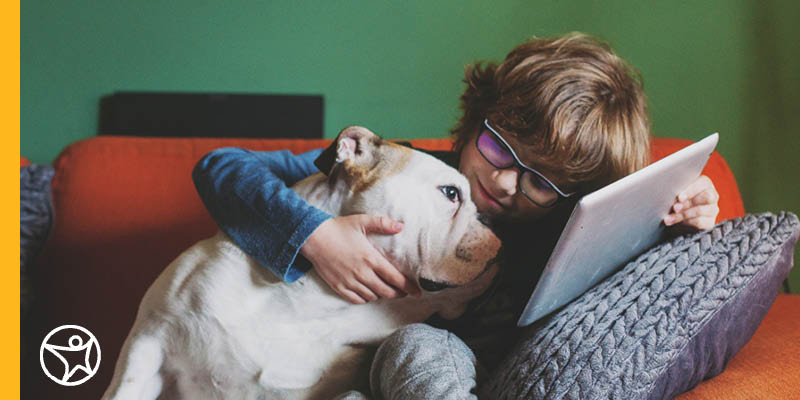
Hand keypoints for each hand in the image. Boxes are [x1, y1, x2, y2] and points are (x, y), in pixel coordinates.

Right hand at [300, 215, 420, 303]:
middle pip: (386, 291)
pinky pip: (357, 300)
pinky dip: (366, 299)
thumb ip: (383, 224)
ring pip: (372, 296)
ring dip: (382, 295)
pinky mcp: (339, 287)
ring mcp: (350, 282)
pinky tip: (369, 293)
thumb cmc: (338, 228)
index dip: (408, 287)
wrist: (312, 237)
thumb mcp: (361, 221)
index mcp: (370, 258)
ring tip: (386, 290)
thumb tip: (401, 226)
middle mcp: (362, 273)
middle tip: (404, 292)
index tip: (418, 292)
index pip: (395, 278)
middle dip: (398, 294)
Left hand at [664, 175, 719, 230]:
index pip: (703, 183)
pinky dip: (686, 223)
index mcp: (704, 184)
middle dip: (688, 203)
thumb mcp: (677, 192)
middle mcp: (712, 195)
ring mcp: (712, 209)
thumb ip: (676, 190)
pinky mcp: (709, 222)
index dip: (691, 190)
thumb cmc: (677, 200)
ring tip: (669, 218)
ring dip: (682, 215)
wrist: (678, 218)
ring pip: (700, 211)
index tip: (679, 197)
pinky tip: (677, 223)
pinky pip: (700, 222)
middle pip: (706, 197)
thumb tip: (668, 193)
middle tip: (675, 208)